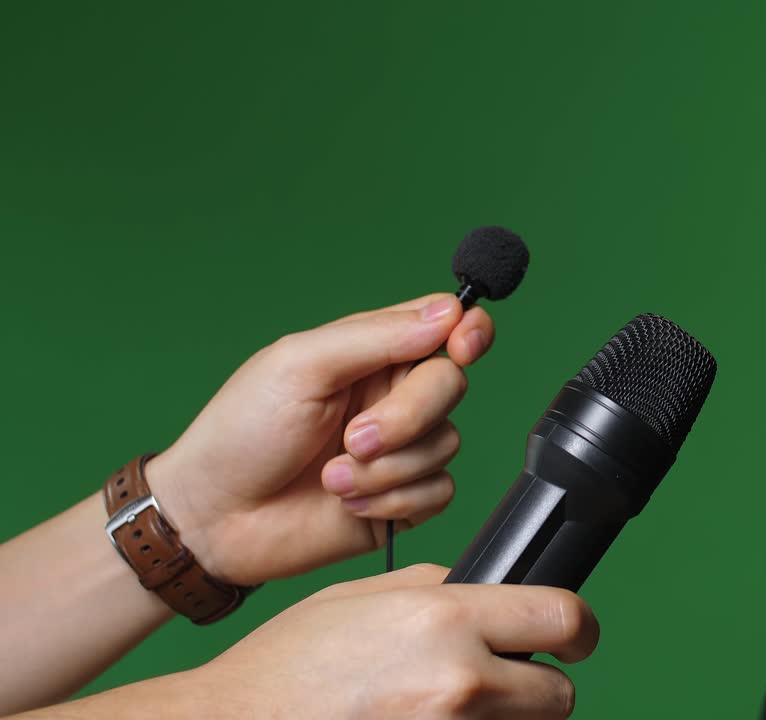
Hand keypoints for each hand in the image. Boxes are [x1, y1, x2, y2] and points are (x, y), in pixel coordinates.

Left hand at [144, 293, 494, 585]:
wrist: (216, 519)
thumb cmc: (242, 432)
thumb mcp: (301, 365)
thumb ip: (377, 336)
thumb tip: (446, 313)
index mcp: (373, 351)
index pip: (446, 325)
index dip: (468, 331)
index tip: (461, 346)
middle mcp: (393, 395)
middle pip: (451, 386)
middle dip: (408, 415)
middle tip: (354, 437)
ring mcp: (401, 449)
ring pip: (446, 443)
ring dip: (387, 467)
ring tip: (332, 476)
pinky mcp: (403, 499)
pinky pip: (439, 491)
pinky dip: (394, 500)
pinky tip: (348, 503)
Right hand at [197, 565, 597, 718]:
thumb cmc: (285, 667)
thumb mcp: (363, 597)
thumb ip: (440, 590)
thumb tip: (492, 593)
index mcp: (444, 620)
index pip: (563, 619)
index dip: (578, 629)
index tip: (575, 638)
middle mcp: (458, 682)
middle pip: (558, 695)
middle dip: (539, 687)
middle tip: (500, 682)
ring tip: (451, 709)